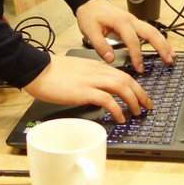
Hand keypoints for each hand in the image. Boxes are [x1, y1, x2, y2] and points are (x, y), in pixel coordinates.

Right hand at [23, 55, 150, 124]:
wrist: (37, 69)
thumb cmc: (52, 72)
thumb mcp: (77, 71)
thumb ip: (90, 78)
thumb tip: (98, 91)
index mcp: (96, 66)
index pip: (122, 74)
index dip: (135, 86)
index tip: (141, 96)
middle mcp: (97, 71)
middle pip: (127, 80)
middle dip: (140, 94)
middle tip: (147, 106)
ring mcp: (91, 81)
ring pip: (121, 87)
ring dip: (133, 101)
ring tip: (136, 113)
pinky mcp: (83, 91)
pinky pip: (106, 99)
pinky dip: (116, 109)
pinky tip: (119, 118)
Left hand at [75, 0, 174, 72]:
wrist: (90, 3)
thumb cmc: (90, 16)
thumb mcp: (90, 31)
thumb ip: (101, 46)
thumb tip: (111, 59)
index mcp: (121, 22)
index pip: (133, 41)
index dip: (137, 56)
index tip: (140, 68)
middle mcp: (131, 20)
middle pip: (151, 33)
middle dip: (161, 47)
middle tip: (168, 61)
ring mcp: (134, 21)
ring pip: (154, 31)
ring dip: (164, 43)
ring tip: (171, 56)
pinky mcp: (134, 24)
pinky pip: (150, 31)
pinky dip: (159, 40)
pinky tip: (164, 48)